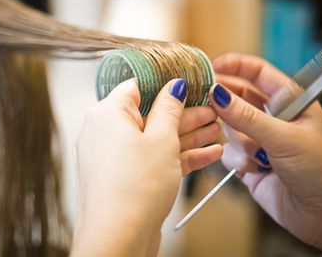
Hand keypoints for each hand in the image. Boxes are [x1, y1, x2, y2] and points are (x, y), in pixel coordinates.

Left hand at [71, 78, 221, 256]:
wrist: (118, 239)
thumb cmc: (133, 188)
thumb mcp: (161, 140)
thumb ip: (169, 109)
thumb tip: (173, 86)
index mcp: (107, 114)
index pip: (137, 86)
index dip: (165, 83)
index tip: (189, 83)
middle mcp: (105, 132)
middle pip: (149, 113)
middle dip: (184, 113)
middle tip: (210, 110)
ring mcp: (114, 156)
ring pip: (154, 138)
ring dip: (186, 135)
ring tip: (216, 129)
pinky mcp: (125, 176)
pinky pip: (152, 159)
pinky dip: (177, 156)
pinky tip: (208, 153)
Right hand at [210, 53, 321, 249]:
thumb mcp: (284, 137)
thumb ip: (246, 116)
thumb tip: (216, 93)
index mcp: (288, 100)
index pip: (256, 72)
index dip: (233, 66)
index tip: (210, 69)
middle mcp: (271, 117)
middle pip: (236, 98)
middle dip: (224, 104)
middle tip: (207, 103)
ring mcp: (259, 140)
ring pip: (229, 128)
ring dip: (239, 140)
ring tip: (258, 153)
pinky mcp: (250, 163)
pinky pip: (229, 153)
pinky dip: (238, 161)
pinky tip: (256, 169)